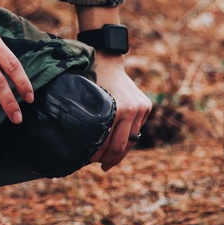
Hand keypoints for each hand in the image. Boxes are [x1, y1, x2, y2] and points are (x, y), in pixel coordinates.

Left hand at [90, 55, 152, 170]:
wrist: (108, 60)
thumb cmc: (91, 80)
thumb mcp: (86, 101)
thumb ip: (87, 123)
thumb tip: (77, 148)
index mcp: (119, 108)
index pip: (110, 144)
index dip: (98, 156)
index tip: (87, 159)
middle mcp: (134, 109)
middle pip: (122, 146)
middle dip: (108, 158)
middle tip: (97, 164)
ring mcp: (142, 108)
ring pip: (131, 140)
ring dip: (119, 152)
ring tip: (106, 160)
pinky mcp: (146, 106)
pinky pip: (136, 130)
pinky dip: (126, 138)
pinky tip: (116, 145)